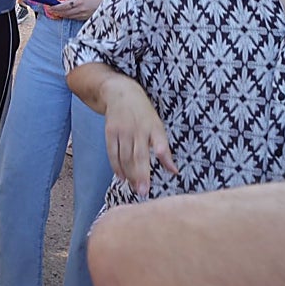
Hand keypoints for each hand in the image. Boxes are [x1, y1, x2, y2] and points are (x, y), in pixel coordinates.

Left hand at [46, 0, 104, 19]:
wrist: (107, 5)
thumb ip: (71, 0)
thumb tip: (60, 3)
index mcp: (79, 1)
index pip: (63, 6)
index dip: (55, 7)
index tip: (49, 6)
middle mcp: (80, 10)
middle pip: (64, 12)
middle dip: (56, 11)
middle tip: (49, 9)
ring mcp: (82, 16)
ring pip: (68, 16)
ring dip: (60, 14)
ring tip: (55, 11)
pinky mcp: (84, 20)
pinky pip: (73, 18)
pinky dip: (68, 16)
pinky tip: (64, 14)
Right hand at [101, 77, 178, 197]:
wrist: (120, 93)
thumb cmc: (143, 114)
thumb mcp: (158, 127)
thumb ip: (164, 150)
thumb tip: (174, 171)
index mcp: (154, 127)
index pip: (160, 143)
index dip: (164, 156)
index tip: (171, 171)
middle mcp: (138, 129)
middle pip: (139, 156)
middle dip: (141, 175)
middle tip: (144, 192)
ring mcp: (122, 131)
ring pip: (125, 157)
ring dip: (129, 174)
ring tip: (135, 189)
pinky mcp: (110, 132)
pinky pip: (112, 152)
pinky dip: (116, 166)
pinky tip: (121, 177)